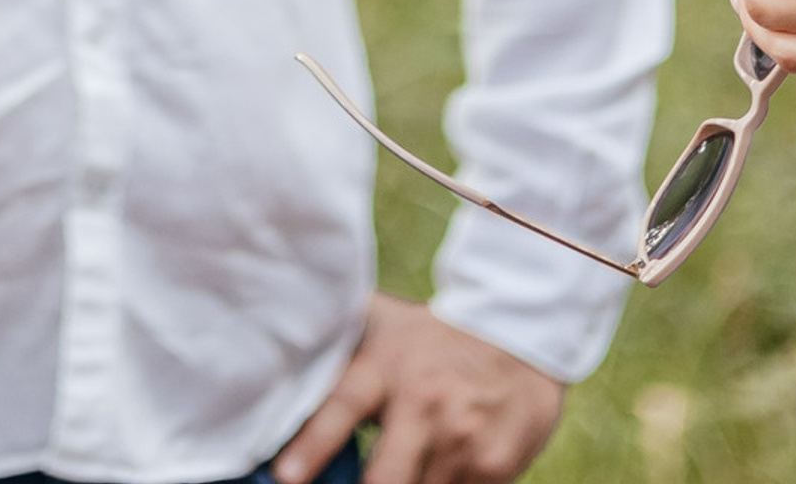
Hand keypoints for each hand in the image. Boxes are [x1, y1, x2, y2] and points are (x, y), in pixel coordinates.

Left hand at [277, 296, 562, 483]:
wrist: (519, 333)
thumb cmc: (432, 336)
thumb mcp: (384, 326)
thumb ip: (340, 344)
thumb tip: (277, 337)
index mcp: (386, 367)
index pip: (343, 406)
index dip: (313, 444)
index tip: (284, 476)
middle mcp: (423, 404)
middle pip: (386, 478)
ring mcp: (461, 439)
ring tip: (407, 462)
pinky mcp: (494, 466)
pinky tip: (439, 467)